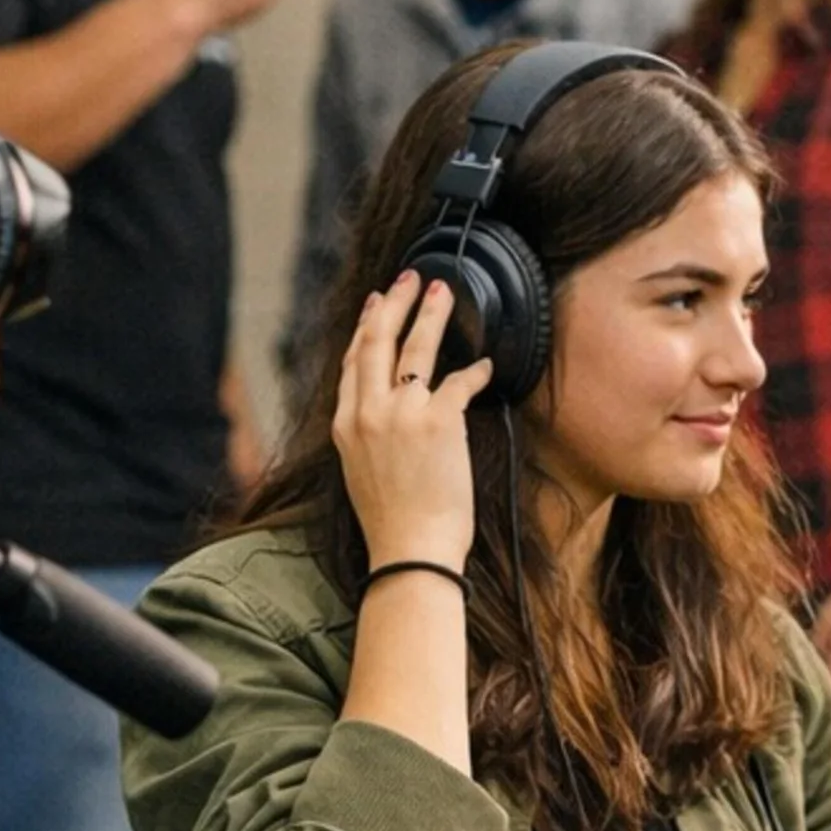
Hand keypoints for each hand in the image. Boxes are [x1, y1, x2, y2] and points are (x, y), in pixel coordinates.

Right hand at [332, 274, 489, 565]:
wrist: (410, 550)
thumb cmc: (393, 523)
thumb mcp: (361, 473)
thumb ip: (368, 437)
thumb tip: (384, 417)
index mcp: (345, 426)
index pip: (353, 363)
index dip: (365, 328)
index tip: (376, 305)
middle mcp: (367, 413)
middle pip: (376, 342)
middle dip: (395, 304)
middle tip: (410, 279)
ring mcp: (401, 414)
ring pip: (414, 348)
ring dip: (430, 315)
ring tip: (443, 292)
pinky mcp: (437, 421)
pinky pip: (460, 381)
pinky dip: (475, 371)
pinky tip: (485, 365)